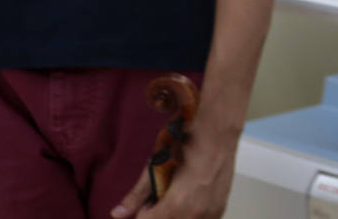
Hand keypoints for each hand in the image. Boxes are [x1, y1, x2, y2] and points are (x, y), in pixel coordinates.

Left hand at [110, 116, 236, 218]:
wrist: (219, 127)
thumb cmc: (186, 140)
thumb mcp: (157, 165)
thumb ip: (138, 194)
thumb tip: (117, 214)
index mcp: (177, 204)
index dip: (141, 214)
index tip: (144, 204)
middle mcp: (195, 214)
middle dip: (156, 215)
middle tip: (154, 200)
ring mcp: (211, 213)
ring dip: (173, 215)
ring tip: (172, 198)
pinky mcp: (220, 208)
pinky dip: (188, 215)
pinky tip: (187, 201)